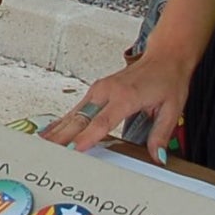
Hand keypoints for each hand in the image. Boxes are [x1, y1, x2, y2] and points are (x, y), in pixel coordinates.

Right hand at [41, 52, 191, 155]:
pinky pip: (77, 108)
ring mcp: (99, 89)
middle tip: (49, 152)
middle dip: (63, 136)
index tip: (74, 149)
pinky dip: (63, 120)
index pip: (102, 121)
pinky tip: (52, 130)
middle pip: (81, 117)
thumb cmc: (167, 80)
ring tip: (42, 144)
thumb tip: (157, 156)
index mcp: (126, 96)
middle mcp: (108, 91)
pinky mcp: (96, 90)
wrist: (165, 57)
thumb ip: (161, 134)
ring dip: (58, 129)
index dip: (87, 137)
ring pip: (74, 112)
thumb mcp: (172, 109)